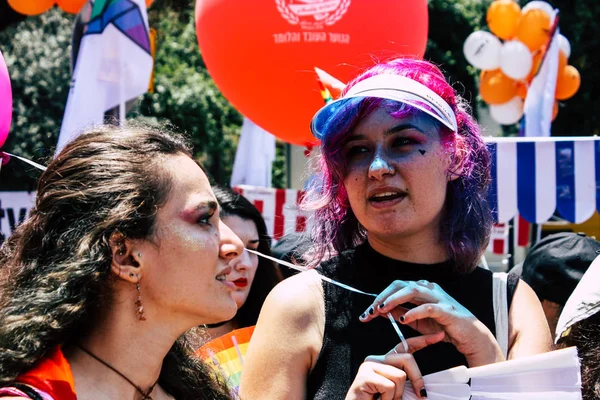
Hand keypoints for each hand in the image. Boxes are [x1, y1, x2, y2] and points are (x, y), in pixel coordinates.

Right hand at [345, 333, 443, 399]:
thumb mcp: (397, 391)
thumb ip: (406, 382)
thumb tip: (424, 386)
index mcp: (385, 362)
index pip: (405, 346)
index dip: (423, 340)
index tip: (440, 335)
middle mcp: (376, 359)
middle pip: (407, 359)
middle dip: (417, 379)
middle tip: (419, 395)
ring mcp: (369, 365)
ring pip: (400, 376)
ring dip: (397, 395)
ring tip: (384, 399)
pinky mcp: (365, 375)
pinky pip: (389, 386)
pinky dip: (388, 399)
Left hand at [360, 280, 503, 366]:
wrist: (470, 337)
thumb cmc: (444, 327)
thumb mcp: (417, 321)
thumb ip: (401, 313)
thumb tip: (381, 311)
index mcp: (422, 289)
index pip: (396, 287)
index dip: (380, 297)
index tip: (367, 313)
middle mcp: (429, 289)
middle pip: (401, 285)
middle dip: (383, 297)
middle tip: (371, 311)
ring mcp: (439, 297)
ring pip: (413, 291)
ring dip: (395, 300)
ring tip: (383, 310)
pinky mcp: (448, 309)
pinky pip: (428, 307)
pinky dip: (415, 312)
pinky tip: (404, 319)